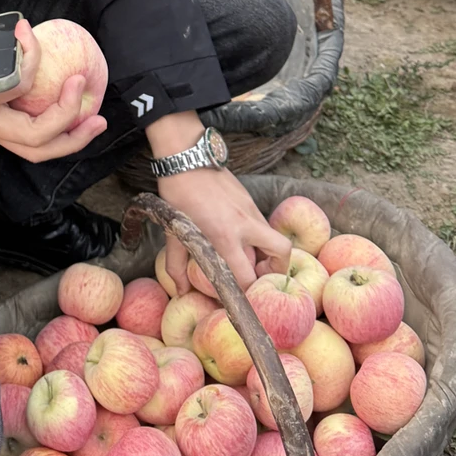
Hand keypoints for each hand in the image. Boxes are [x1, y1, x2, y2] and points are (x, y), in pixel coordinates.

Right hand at [0, 2, 106, 161]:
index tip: (25, 30)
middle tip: (83, 81)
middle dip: (67, 113)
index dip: (31, 57)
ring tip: (97, 120)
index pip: (14, 85)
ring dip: (71, 138)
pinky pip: (29, 144)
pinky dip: (57, 137)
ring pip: (37, 150)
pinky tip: (72, 118)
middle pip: (37, 136)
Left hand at [158, 166, 290, 293]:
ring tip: (246, 257)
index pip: (248, 276)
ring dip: (266, 251)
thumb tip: (181, 290)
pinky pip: (261, 222)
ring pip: (272, 236)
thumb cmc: (177, 193)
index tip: (239, 298)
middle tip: (259, 276)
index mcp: (224, 236)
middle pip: (282, 252)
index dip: (246, 292)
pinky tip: (237, 234)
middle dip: (276, 269)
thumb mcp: (173, 231)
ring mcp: (250, 209)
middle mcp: (244, 224)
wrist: (185, 157)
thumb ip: (177, 265)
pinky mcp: (249, 197)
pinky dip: (256, 234)